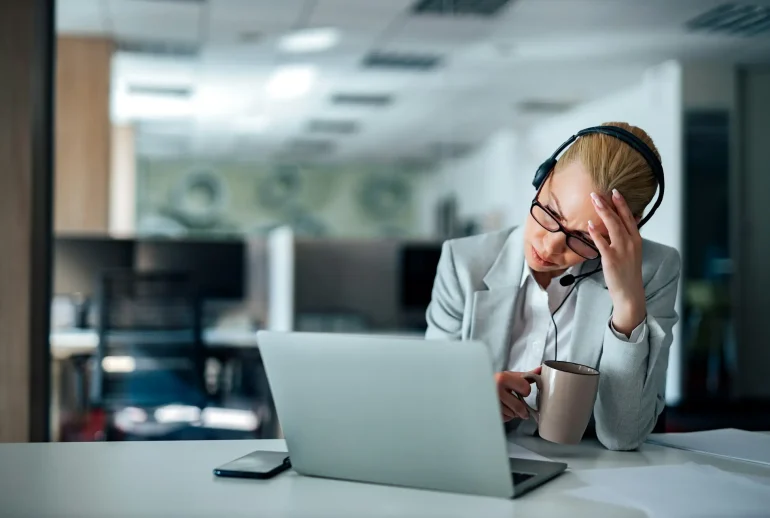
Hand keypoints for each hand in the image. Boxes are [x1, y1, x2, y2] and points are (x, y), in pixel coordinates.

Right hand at [494, 367, 540, 421]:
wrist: (479, 388)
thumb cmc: (497, 382)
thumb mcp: (510, 376)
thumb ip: (527, 375)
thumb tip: (542, 369)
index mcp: (503, 378)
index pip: (526, 389)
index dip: (525, 391)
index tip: (520, 390)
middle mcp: (496, 390)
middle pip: (519, 407)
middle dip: (522, 407)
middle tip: (518, 402)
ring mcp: (492, 402)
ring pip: (513, 415)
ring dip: (514, 412)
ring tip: (507, 404)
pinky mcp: (490, 412)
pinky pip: (506, 419)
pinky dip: (507, 416)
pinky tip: (502, 409)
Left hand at [588, 189, 645, 335]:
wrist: (629, 293)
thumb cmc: (628, 273)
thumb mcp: (632, 252)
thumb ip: (627, 238)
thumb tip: (622, 224)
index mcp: (636, 240)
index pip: (629, 217)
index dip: (622, 204)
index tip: (615, 191)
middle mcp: (631, 242)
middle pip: (620, 218)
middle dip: (609, 204)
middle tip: (598, 193)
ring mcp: (622, 250)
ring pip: (612, 226)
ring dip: (603, 212)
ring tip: (594, 201)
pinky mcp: (612, 259)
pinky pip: (602, 243)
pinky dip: (596, 233)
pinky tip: (589, 225)